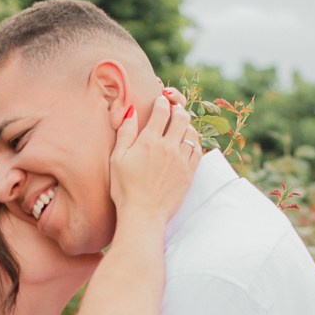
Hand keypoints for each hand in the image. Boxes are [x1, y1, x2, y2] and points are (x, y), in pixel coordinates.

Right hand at [110, 93, 200, 222]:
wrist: (143, 214)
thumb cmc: (125, 189)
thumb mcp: (117, 159)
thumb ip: (125, 133)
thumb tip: (132, 111)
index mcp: (149, 141)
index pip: (161, 111)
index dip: (162, 101)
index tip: (161, 100)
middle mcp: (168, 147)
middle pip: (181, 117)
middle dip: (178, 109)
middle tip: (174, 110)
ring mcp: (181, 160)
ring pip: (192, 132)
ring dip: (187, 125)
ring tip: (181, 127)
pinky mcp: (189, 173)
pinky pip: (198, 150)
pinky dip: (194, 143)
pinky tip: (188, 144)